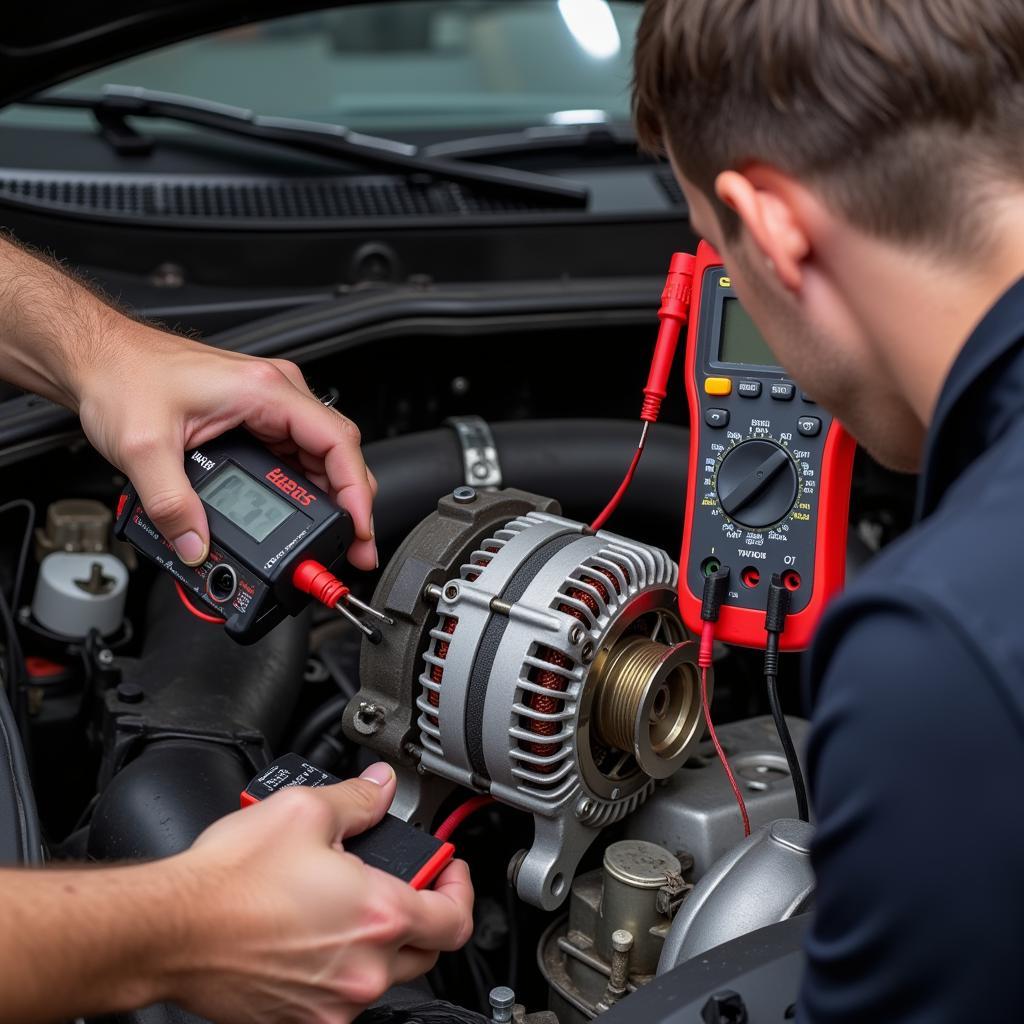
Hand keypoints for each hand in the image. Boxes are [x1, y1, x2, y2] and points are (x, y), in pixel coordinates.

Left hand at [75, 323, 377, 569]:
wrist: (100, 356)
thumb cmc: (123, 376)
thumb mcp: (142, 448)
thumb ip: (171, 506)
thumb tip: (196, 547)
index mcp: (264, 390)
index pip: (336, 442)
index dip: (355, 490)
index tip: (357, 527)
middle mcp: (275, 392)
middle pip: (338, 452)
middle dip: (351, 503)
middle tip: (352, 547)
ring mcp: (268, 404)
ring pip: (321, 456)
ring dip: (330, 498)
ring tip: (330, 539)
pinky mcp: (256, 417)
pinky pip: (297, 455)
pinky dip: (305, 488)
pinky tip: (299, 515)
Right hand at [167, 763, 473, 1023]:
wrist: (168, 930)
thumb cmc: (230, 880)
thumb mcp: (304, 811)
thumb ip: (357, 800)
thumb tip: (380, 788)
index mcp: (378, 916)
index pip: (456, 918)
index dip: (460, 888)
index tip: (447, 871)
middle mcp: (363, 971)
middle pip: (426, 949)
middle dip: (422, 912)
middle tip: (400, 882)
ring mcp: (331, 1004)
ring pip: (383, 975)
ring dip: (379, 940)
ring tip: (345, 901)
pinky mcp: (299, 1020)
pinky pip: (341, 997)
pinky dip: (341, 967)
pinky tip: (313, 933)